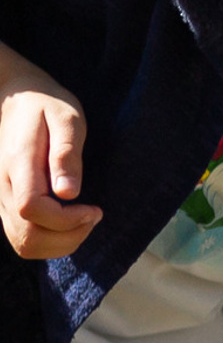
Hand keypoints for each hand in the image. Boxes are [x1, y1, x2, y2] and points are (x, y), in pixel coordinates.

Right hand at [0, 57, 101, 260]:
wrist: (18, 98)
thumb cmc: (48, 106)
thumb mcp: (67, 118)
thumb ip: (66, 153)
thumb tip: (69, 192)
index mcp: (18, 163)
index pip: (32, 208)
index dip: (66, 220)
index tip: (94, 209)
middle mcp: (3, 185)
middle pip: (27, 235)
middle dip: (68, 236)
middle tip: (93, 215)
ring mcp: (1, 197)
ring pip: (23, 243)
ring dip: (60, 244)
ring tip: (83, 220)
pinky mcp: (6, 204)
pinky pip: (21, 238)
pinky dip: (48, 242)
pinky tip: (69, 222)